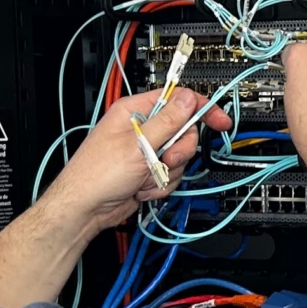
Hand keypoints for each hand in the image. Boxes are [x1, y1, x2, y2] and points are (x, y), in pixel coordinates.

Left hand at [51, 86, 230, 238]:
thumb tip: (188, 99)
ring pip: (179, 157)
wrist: (86, 208)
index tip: (220, 121)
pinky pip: (170, 175)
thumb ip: (167, 121)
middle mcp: (142, 129)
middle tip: (165, 160)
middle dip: (178, 152)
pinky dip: (159, 185)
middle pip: (183, 132)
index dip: (201, 109)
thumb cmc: (97, 174)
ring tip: (143, 178)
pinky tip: (140, 187)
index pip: (178, 101)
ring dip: (165, 172)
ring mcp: (146, 151)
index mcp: (136, 111)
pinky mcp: (148, 170)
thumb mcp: (137, 145)